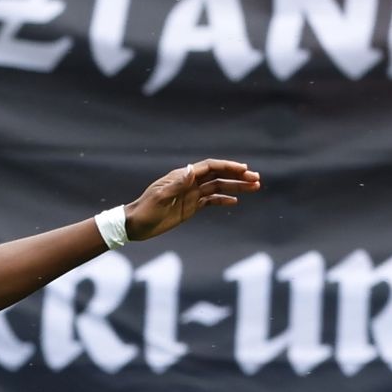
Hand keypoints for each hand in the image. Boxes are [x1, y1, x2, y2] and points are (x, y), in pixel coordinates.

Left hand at [126, 158, 261, 240]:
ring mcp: (191, 195)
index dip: (227, 166)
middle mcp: (189, 183)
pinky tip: (236, 201)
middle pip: (218, 175)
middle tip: (256, 179)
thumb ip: (177, 185)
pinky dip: (223, 200)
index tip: (244, 169)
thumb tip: (191, 170)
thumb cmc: (145, 210)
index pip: (210, 167)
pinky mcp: (191, 207)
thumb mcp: (160, 198)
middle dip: (237, 176)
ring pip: (218, 188)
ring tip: (254, 187)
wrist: (135, 225)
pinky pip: (211, 201)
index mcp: (182, 176)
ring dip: (236, 187)